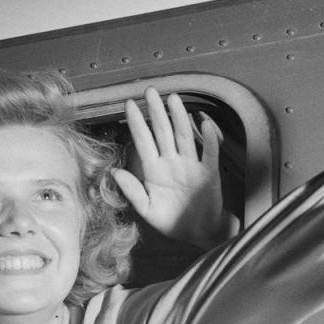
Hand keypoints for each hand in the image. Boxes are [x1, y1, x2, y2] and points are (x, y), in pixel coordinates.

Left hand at [114, 87, 238, 248]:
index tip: (128, 104)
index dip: (136, 123)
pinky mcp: (209, 173)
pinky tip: (204, 123)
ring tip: (173, 98)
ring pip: (183, 137)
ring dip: (178, 117)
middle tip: (150, 90)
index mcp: (154, 171)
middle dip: (156, 111)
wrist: (198, 233)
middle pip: (163, 132)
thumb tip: (114, 172)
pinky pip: (209, 153)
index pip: (143, 142)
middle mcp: (171, 164)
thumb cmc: (172, 222)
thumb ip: (133, 192)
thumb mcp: (148, 210)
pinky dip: (207, 139)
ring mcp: (191, 166)